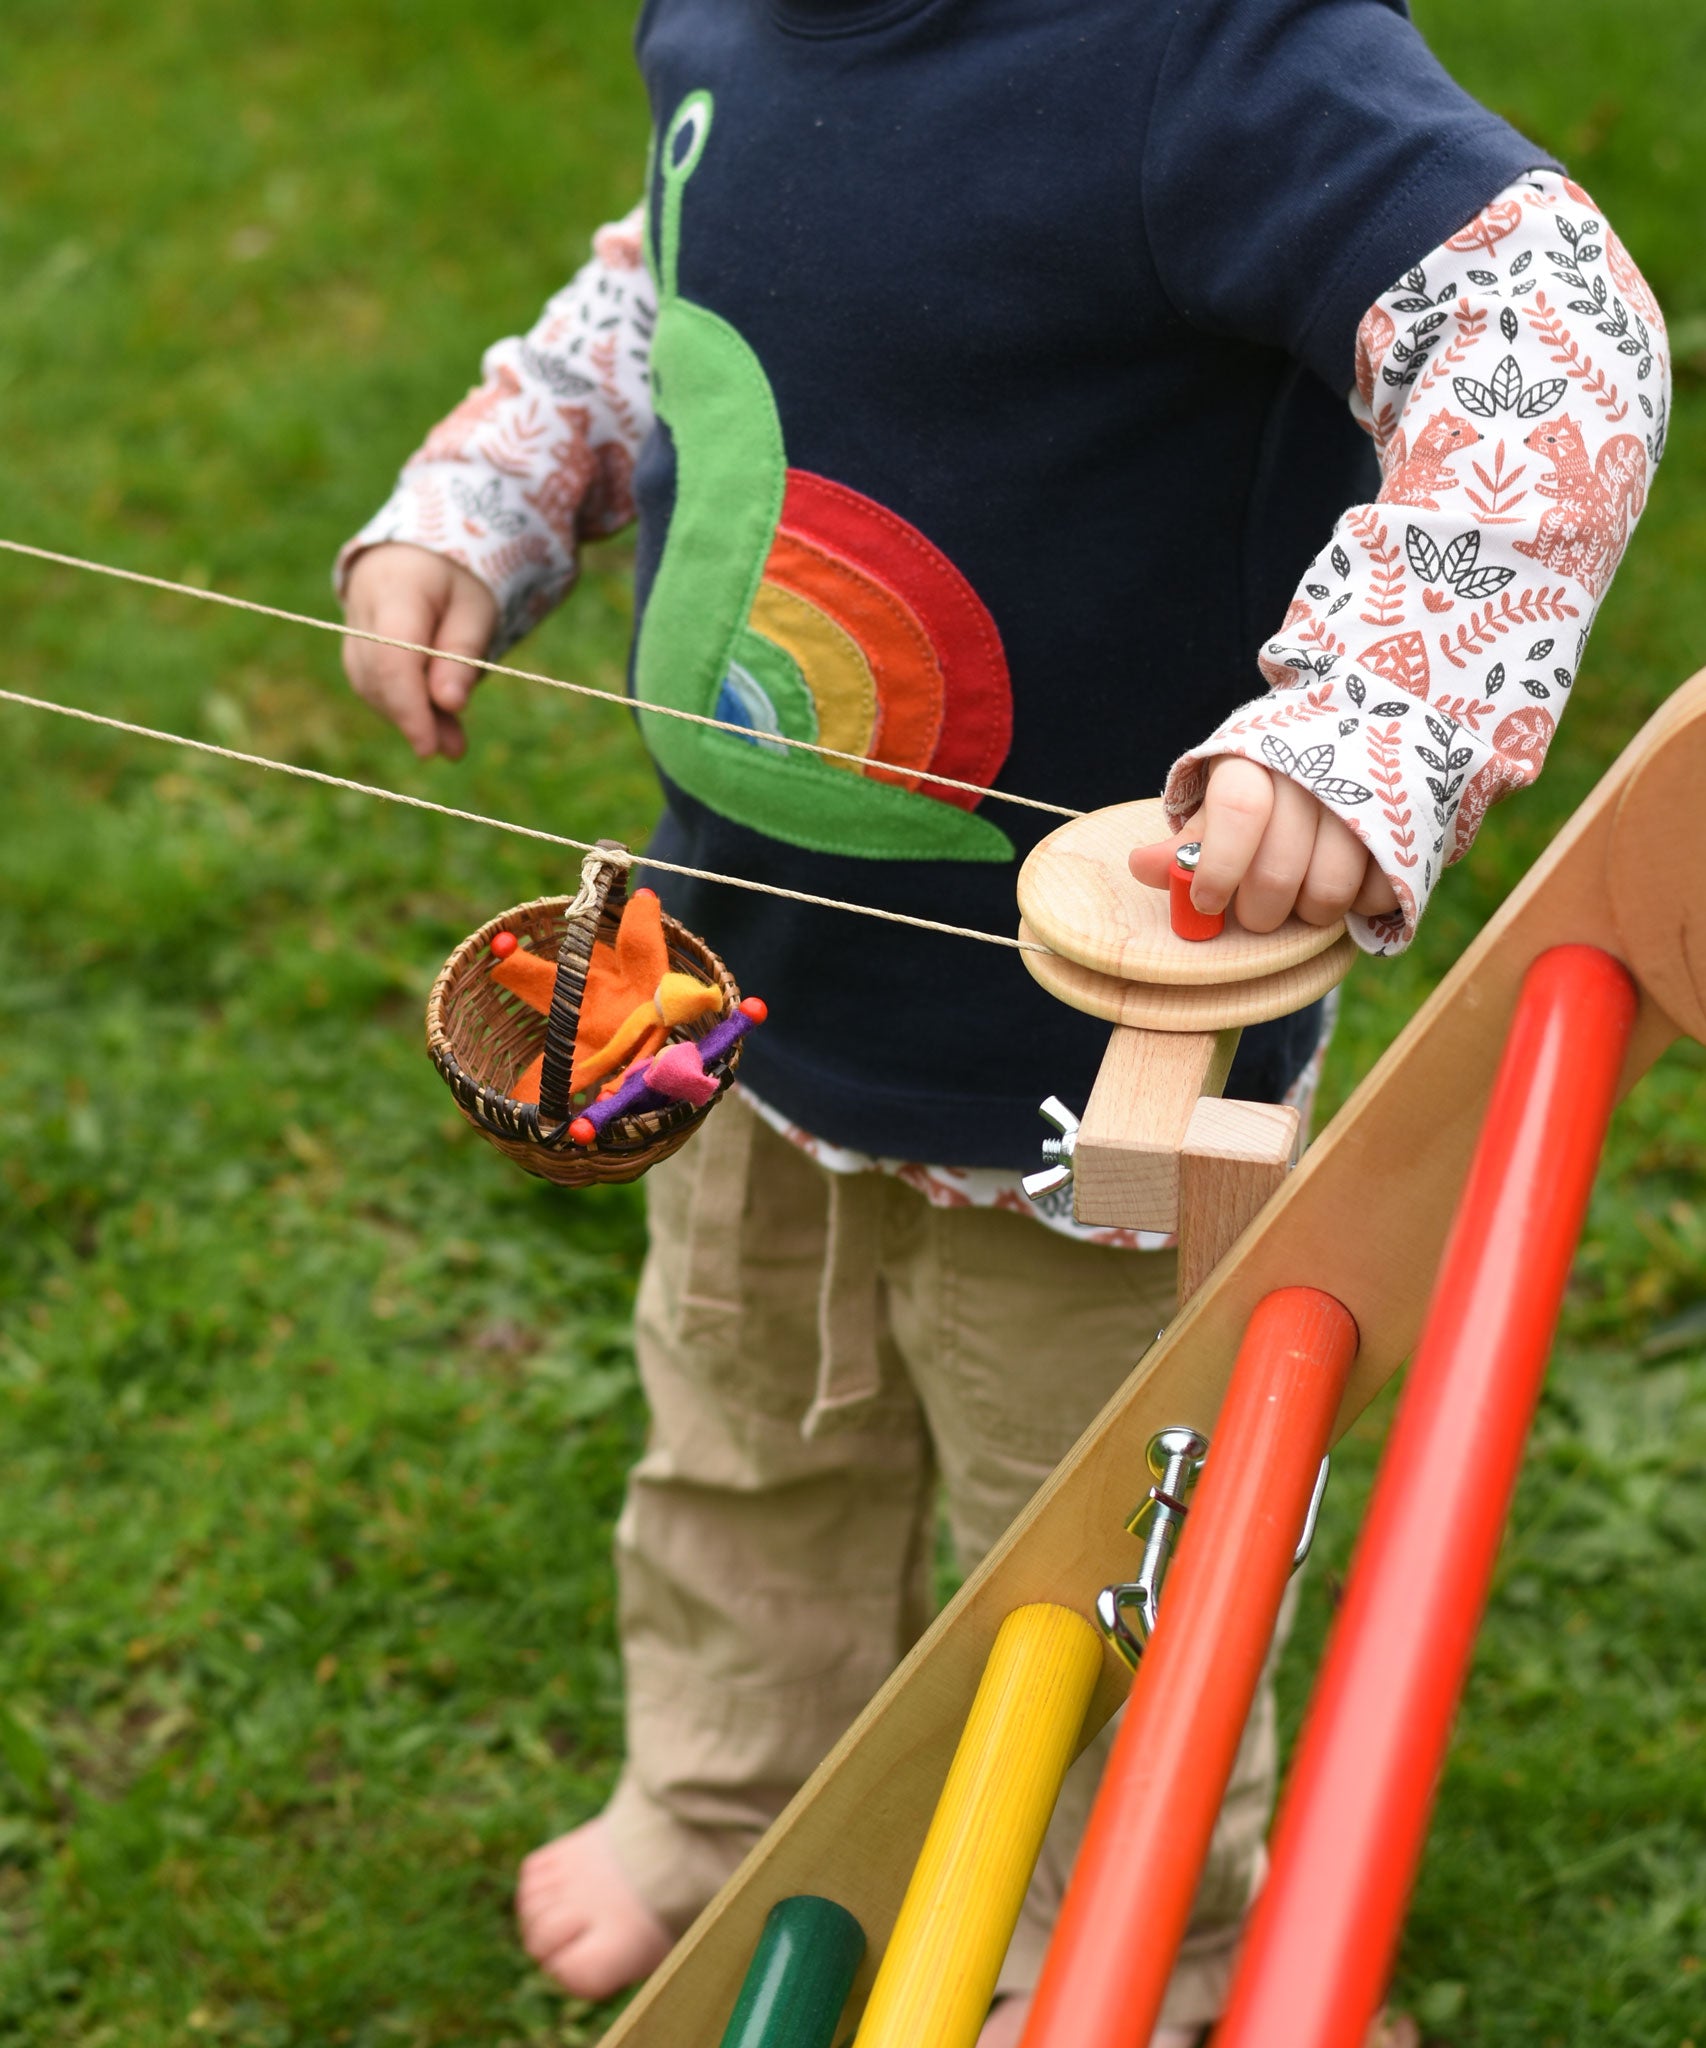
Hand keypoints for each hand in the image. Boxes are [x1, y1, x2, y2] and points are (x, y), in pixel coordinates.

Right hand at [341, 543, 498, 759]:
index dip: (409, 708)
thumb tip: (449, 704)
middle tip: (454, 749)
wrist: (418, 558)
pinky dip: (400, 706)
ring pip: (371, 686)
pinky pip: (371, 685)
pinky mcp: (353, 650)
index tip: (429, 747)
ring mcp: (350, 630)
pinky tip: (429, 720)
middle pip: (378, 677)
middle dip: (414, 719)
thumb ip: (462, 655)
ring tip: (449, 740)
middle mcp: (361, 609)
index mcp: (396, 587)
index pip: (392, 657)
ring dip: (408, 717)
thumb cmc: (455, 582)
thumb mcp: (476, 610)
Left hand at [1128, 755, 1398, 930]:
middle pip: (1278, 869)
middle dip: (1258, 911)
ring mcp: (1368, 797)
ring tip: (1297, 902)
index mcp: (1260, 757)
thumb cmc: (1271, 782)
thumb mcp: (1222, 799)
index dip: (1218, 868)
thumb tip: (1141, 867)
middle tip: (1253, 915)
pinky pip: (1376, 894)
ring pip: (1328, 891)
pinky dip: (1356, 907)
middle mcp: (1317, 771)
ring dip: (1306, 914)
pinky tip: (1344, 886)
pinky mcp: (1409, 825)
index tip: (1206, 902)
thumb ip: (1186, 839)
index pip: (1239, 810)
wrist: (1361, 734)